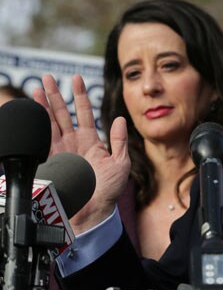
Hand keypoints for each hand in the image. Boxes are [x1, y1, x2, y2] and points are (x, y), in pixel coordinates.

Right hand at [33, 74, 130, 233]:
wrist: (91, 212)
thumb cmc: (108, 191)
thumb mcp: (121, 164)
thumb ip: (119, 141)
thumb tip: (119, 119)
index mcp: (92, 141)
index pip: (84, 113)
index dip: (80, 96)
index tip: (76, 78)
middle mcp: (74, 143)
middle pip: (62, 113)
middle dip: (56, 95)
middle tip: (48, 77)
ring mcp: (60, 151)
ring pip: (50, 122)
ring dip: (44, 105)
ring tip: (38, 88)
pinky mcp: (50, 160)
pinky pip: (43, 138)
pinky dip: (38, 124)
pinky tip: (34, 110)